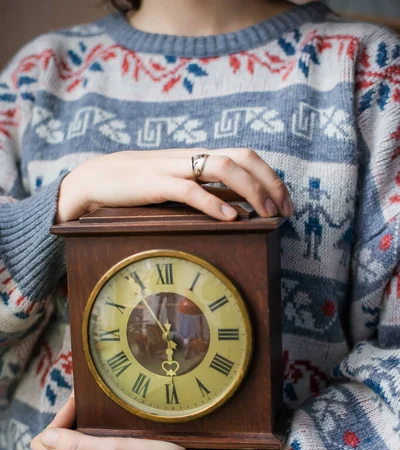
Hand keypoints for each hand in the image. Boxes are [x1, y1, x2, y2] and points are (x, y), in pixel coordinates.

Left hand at [30, 393, 199, 449]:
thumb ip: (78, 447)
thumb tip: (45, 437)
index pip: (44, 444)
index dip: (58, 419)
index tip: (80, 402)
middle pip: (57, 446)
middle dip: (68, 420)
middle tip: (89, 400)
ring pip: (75, 448)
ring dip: (82, 427)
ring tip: (101, 408)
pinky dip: (96, 436)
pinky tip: (113, 426)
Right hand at [56, 148, 292, 222]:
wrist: (96, 179)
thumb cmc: (139, 187)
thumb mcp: (176, 184)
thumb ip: (203, 189)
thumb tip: (235, 206)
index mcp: (197, 157)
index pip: (245, 156)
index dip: (270, 177)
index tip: (285, 204)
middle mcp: (190, 157)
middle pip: (241, 157)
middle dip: (270, 182)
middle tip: (285, 210)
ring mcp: (173, 168)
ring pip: (222, 167)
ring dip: (251, 190)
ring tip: (266, 214)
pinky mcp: (154, 184)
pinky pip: (190, 190)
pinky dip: (214, 204)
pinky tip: (231, 218)